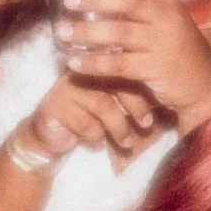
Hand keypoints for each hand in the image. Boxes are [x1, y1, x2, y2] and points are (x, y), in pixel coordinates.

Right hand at [20, 71, 163, 161]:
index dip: (141, 92)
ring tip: (127, 143)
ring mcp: (65, 87)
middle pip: (116, 84)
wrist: (49, 138)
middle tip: (146, 126)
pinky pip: (85, 122)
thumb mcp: (110, 106)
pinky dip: (95, 136)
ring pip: (103, 105)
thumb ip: (128, 98)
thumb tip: (161, 102)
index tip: (152, 116)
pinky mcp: (54, 106)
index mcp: (95, 66)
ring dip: (119, 128)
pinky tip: (97, 144)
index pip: (125, 69)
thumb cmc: (86, 119)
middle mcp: (80, 71)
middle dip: (135, 108)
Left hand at [56, 0, 210, 131]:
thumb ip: (146, 11)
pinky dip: (94, 64)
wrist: (205, 89)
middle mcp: (167, 18)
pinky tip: (74, 64)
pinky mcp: (154, 68)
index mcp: (171, 3)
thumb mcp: (171, 25)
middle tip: (68, 0)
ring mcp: (161, 43)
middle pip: (128, 0)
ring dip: (87, 33)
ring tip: (63, 33)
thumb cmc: (180, 53)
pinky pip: (118, 63)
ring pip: (118, 32)